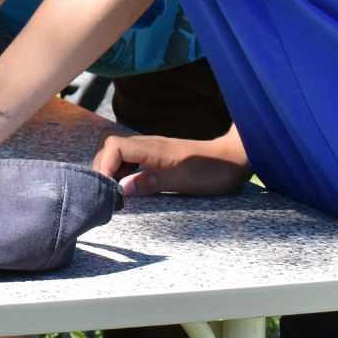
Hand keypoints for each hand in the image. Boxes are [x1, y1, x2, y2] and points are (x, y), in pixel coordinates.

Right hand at [91, 131, 251, 197]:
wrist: (235, 159)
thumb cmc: (213, 171)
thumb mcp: (185, 180)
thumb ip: (153, 182)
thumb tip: (122, 189)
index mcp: (151, 148)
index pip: (113, 146)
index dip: (103, 166)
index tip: (106, 189)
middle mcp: (148, 145)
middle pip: (110, 145)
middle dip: (102, 167)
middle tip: (106, 192)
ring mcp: (152, 150)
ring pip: (118, 152)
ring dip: (112, 170)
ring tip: (115, 192)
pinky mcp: (157, 157)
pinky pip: (130, 159)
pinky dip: (123, 172)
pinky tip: (131, 188)